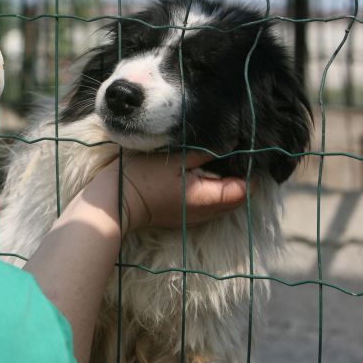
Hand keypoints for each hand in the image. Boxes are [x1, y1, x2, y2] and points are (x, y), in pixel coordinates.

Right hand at [82, 151, 250, 233]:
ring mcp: (193, 218)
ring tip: (212, 163)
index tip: (240, 152)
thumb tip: (231, 144)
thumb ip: (206, 151)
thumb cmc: (143, 177)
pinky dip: (209, 192)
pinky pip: (206, 205)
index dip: (246, 170)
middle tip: (227, 154)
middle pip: (236, 198)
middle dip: (236, 177)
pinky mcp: (182, 218)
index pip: (244, 189)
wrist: (116, 202)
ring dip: (222, 185)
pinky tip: (196, 175)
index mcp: (207, 199)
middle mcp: (205, 214)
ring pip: (221, 203)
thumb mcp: (177, 158)